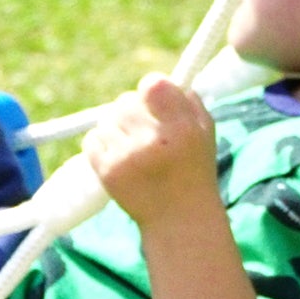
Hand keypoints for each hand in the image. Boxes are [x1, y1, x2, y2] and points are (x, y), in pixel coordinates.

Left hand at [83, 75, 217, 228]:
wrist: (178, 218)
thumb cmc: (195, 170)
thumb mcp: (206, 132)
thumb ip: (188, 101)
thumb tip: (164, 80)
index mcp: (182, 128)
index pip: (152, 85)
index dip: (152, 89)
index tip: (155, 99)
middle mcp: (153, 141)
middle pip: (125, 101)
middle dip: (133, 110)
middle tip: (145, 127)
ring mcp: (126, 157)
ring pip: (107, 119)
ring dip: (117, 127)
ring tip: (134, 146)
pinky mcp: (106, 171)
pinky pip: (92, 139)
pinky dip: (103, 143)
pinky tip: (120, 156)